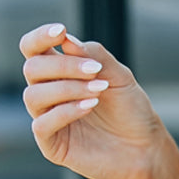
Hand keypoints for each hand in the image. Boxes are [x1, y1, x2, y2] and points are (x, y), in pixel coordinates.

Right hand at [19, 22, 170, 178]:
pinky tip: (90, 107)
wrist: (146, 147)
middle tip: (96, 70)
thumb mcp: (119, 76)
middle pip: (32, 68)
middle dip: (64, 65)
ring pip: (33, 95)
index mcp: (60, 73)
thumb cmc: (131, 110)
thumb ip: (94, 56)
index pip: (33, 49)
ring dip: (67, 88)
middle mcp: (49, 94)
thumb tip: (66, 40)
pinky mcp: (52, 144)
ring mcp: (48, 119)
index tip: (60, 31)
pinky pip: (41, 124)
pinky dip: (65, 111)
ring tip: (98, 91)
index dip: (40, 37)